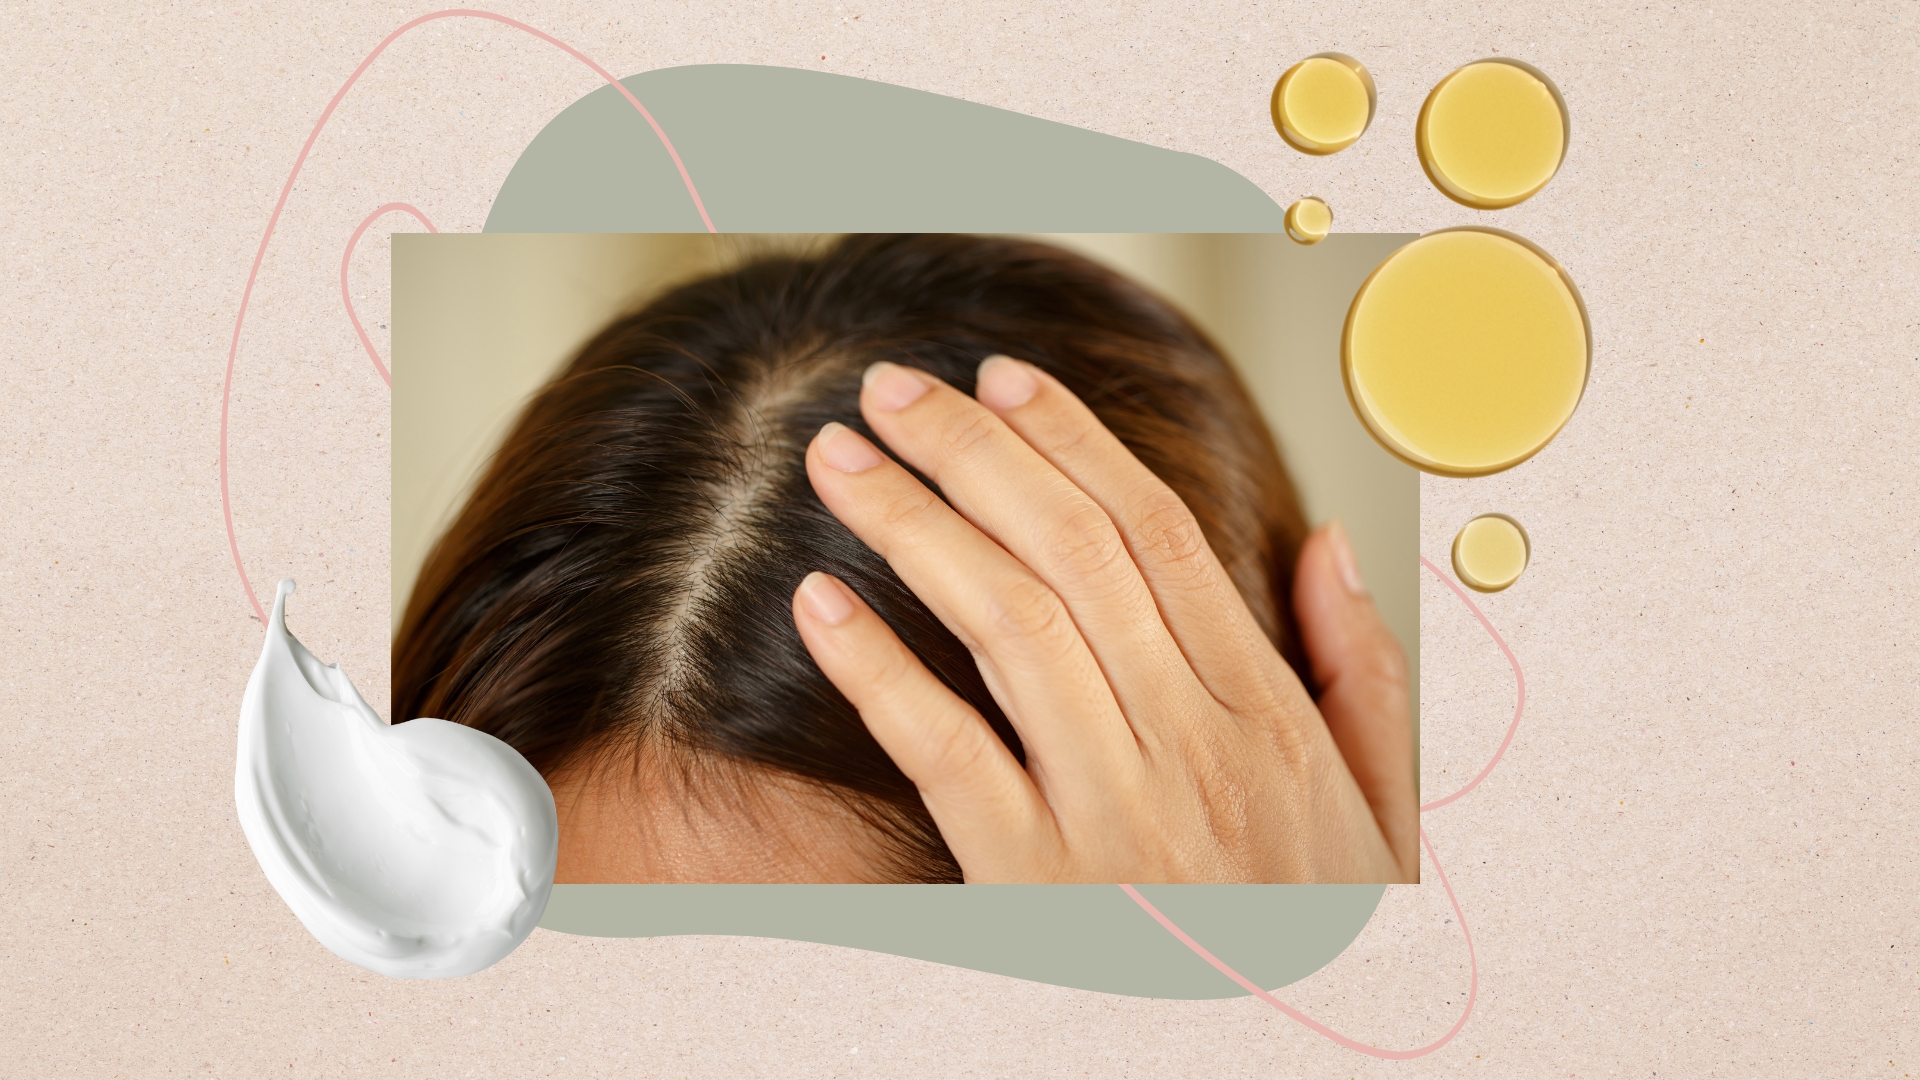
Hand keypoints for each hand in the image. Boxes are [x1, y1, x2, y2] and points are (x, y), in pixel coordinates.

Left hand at [790, 356, 1417, 882]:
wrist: (1275, 1062)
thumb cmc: (1316, 933)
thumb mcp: (1381, 809)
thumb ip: (1360, 673)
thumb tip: (1324, 544)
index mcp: (1265, 713)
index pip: (1157, 535)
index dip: (1073, 440)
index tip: (1003, 376)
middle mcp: (1188, 746)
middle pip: (1069, 555)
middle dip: (973, 451)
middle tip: (893, 384)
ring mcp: (1108, 815)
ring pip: (1007, 626)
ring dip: (914, 527)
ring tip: (841, 459)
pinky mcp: (1030, 885)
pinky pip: (946, 756)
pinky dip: (879, 672)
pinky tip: (818, 604)